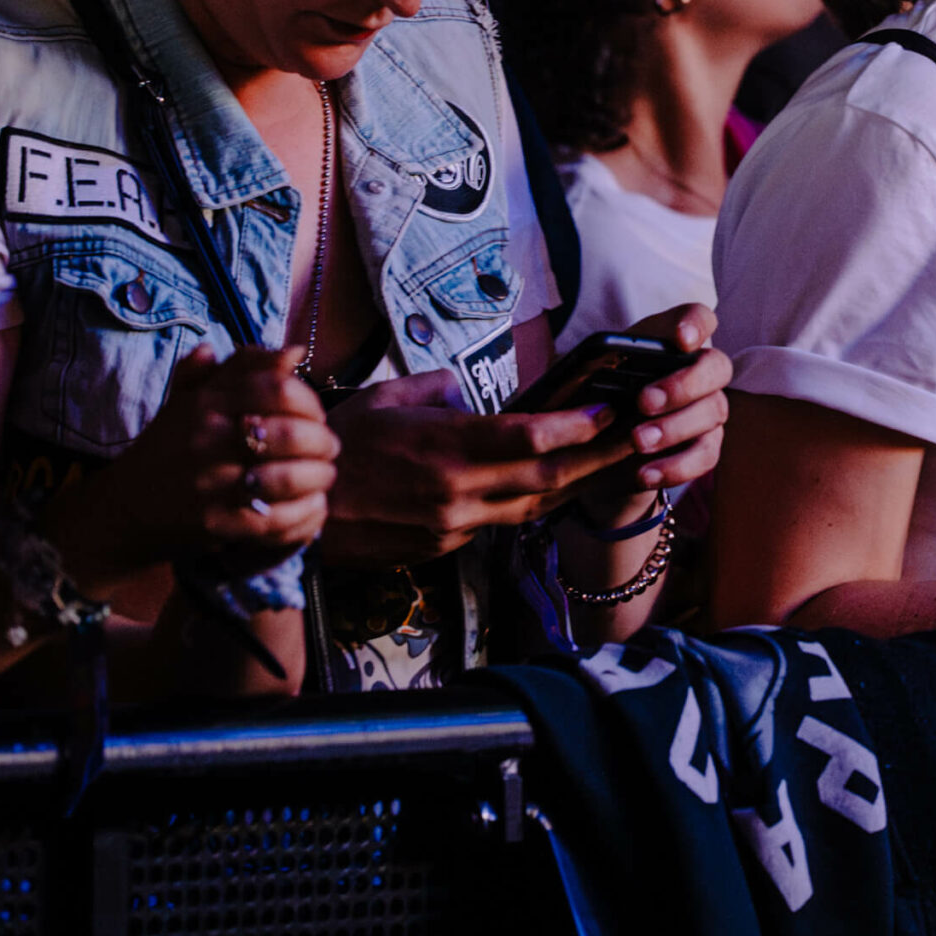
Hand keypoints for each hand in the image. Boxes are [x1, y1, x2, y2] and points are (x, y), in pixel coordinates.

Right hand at [94, 346, 336, 572]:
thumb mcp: (190, 399)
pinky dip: (305, 514)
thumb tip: (294, 351)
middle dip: (323, 441)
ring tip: (325, 476)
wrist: (121, 510)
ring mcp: (210, 484)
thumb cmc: (167, 449)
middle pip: (292, 433)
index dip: (310, 400)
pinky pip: (277, 519)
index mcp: (204, 404)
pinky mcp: (216, 524)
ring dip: (320, 478)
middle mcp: (206, 440)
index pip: (277, 388)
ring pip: (290, 477)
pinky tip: (313, 507)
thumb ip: (238, 369)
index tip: (317, 413)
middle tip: (330, 448)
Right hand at [321, 370, 621, 566]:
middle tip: (639, 438)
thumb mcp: (385, 398)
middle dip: (600, 460)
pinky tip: (555, 491)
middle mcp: (456, 490)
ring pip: (531, 508)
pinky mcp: (443, 548)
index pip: (528, 438)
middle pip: (547, 479)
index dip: (576, 427)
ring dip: (576, 488)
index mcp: (444, 446)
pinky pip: (498, 525)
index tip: (608, 410)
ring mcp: (452, 525)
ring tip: (614, 465)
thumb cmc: (338, 444)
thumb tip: (466, 387)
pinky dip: (529, 506)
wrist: (295, 510)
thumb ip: (435, 389)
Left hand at [574, 304, 731, 527]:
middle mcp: (698, 373)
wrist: (597, 455)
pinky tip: (644, 473)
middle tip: (644, 402)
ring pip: (713, 411)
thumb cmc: (594, 403)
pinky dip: (676, 466)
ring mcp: (707, 410)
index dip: (696, 324)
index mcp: (669, 345)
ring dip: (674, 428)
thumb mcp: (584, 381)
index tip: (680, 340)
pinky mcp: (705, 447)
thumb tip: (589, 369)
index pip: (699, 318)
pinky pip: (706, 455)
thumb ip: (591, 368)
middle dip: (683, 384)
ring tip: (637, 441)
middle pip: (716, 366)